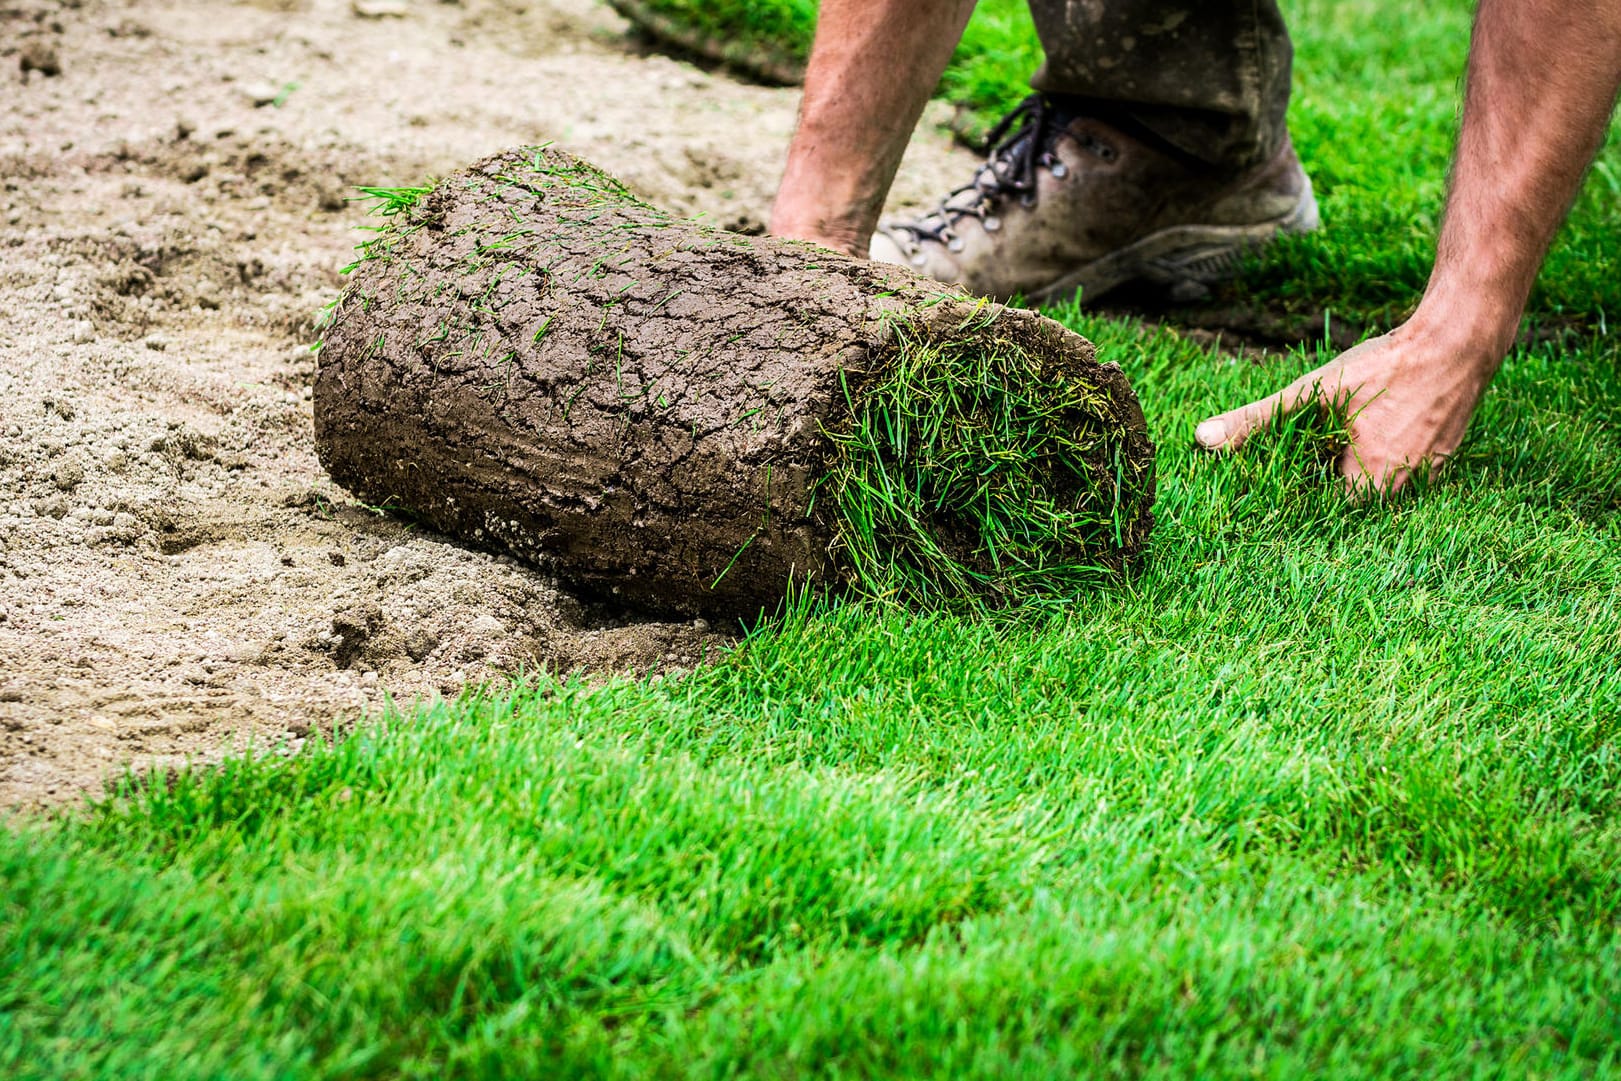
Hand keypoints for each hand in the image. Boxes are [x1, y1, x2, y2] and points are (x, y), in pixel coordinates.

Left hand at [1193, 322, 1502, 495]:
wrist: (1459, 340)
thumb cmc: (1386, 368)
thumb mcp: (1313, 393)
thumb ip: (1257, 422)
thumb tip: (1202, 441)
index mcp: (1367, 487)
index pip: (1318, 513)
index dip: (1295, 495)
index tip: (1278, 478)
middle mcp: (1403, 493)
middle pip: (1348, 500)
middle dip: (1323, 480)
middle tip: (1309, 451)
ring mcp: (1428, 478)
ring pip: (1377, 486)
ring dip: (1353, 468)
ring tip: (1338, 440)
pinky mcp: (1442, 459)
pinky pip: (1402, 471)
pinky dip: (1382, 456)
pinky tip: (1371, 431)